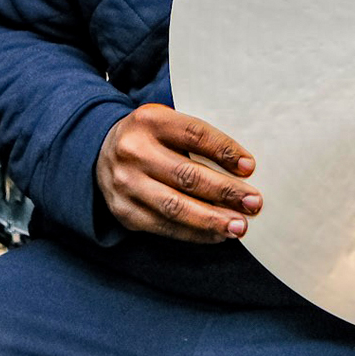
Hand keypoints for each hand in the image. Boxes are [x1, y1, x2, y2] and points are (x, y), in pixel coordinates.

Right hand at [96, 103, 260, 242]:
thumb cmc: (152, 137)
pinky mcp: (125, 212)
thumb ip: (198, 138)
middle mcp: (134, 151)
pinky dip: (195, 233)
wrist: (101, 152)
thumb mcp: (168, 122)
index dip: (224, 151)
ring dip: (212, 219)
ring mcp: (126, 184)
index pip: (194, 134)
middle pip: (187, 174)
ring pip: (175, 206)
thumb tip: (244, 166)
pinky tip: (217, 235)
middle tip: (254, 202)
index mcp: (150, 120)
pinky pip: (165, 227)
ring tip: (239, 226)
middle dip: (225, 191)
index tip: (250, 167)